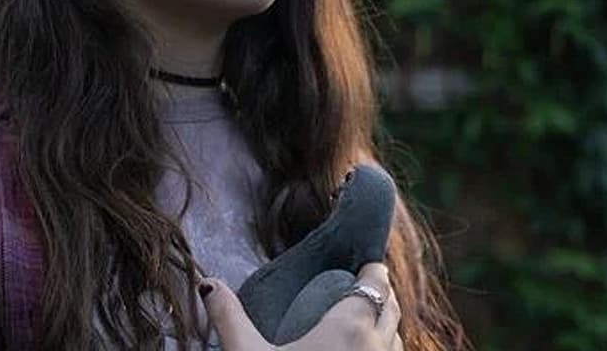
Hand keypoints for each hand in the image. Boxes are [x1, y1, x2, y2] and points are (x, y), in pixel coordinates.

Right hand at [202, 262, 403, 350]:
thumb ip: (229, 317)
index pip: (376, 285)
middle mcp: (379, 348)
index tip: (367, 264)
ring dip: (386, 327)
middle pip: (393, 310)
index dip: (373, 271)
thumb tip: (207, 282)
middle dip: (382, 295)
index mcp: (351, 328)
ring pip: (398, 342)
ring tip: (365, 324)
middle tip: (365, 287)